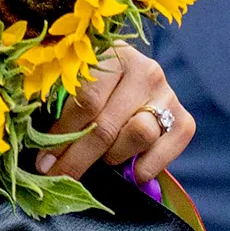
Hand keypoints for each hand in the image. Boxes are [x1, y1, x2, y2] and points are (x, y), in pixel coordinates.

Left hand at [39, 42, 195, 185]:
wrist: (138, 80)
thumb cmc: (99, 83)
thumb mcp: (80, 83)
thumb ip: (64, 107)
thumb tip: (44, 155)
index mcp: (110, 54)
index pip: (84, 101)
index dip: (62, 135)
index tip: (43, 161)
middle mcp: (144, 70)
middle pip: (107, 124)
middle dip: (79, 157)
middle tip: (60, 175)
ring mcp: (168, 94)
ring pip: (138, 135)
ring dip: (113, 156)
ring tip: (102, 158)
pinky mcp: (186, 119)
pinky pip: (165, 152)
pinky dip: (145, 167)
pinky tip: (131, 171)